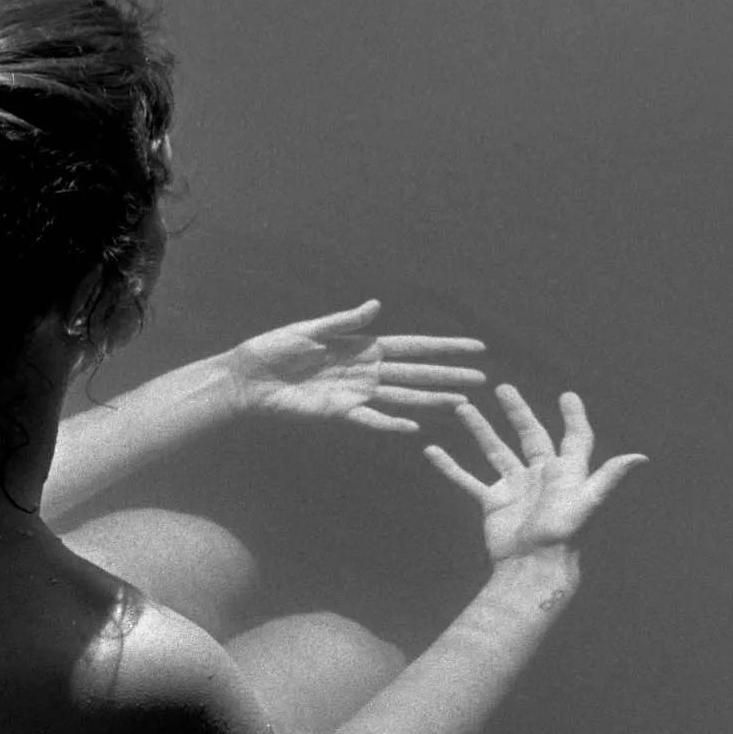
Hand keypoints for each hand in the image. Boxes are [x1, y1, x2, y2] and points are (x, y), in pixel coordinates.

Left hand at [227, 298, 487, 434]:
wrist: (249, 378)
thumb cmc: (275, 348)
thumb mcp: (311, 328)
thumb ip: (345, 320)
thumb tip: (377, 306)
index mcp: (363, 346)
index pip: (413, 346)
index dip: (444, 347)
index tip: (474, 347)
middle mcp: (366, 371)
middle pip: (416, 374)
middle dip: (450, 376)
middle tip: (484, 380)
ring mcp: (356, 394)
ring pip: (402, 397)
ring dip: (432, 400)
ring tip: (462, 404)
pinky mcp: (339, 413)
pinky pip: (371, 420)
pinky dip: (391, 423)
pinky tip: (415, 427)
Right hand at [425, 384, 646, 564]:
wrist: (533, 567)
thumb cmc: (564, 535)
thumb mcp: (588, 502)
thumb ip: (609, 477)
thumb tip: (640, 457)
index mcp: (566, 472)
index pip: (573, 438)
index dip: (574, 418)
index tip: (568, 396)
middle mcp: (541, 475)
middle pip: (529, 435)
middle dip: (517, 411)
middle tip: (503, 388)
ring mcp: (515, 488)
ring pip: (495, 451)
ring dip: (480, 430)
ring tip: (462, 407)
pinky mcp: (494, 503)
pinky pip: (469, 479)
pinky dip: (452, 467)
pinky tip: (433, 451)